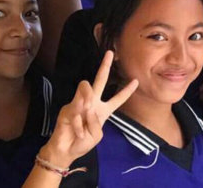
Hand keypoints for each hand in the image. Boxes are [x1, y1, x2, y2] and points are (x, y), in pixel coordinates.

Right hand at [40, 51, 138, 165]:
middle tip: (110, 53)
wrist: (66, 150)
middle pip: (100, 80)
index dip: (127, 91)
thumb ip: (97, 122)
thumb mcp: (97, 135)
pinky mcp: (68, 107)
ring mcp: (79, 103)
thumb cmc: (83, 143)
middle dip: (105, 66)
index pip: (117, 98)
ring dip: (88, 99)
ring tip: (87, 111)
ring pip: (85, 87)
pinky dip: (79, 124)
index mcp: (103, 110)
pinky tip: (78, 132)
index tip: (136, 80)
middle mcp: (92, 103)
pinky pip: (76, 110)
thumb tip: (88, 108)